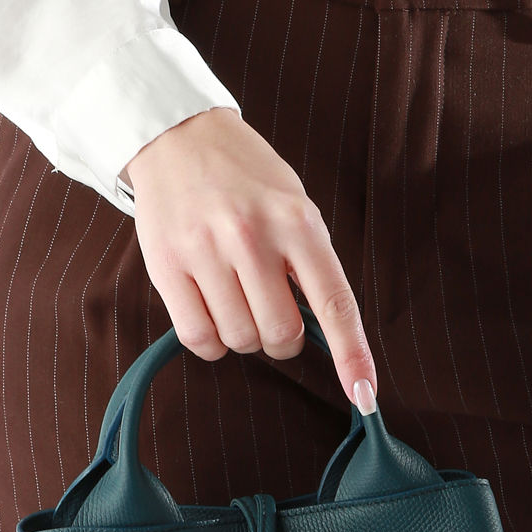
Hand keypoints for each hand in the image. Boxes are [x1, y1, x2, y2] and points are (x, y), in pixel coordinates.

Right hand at [121, 108, 378, 412]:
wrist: (178, 137)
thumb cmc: (246, 179)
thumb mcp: (293, 205)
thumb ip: (310, 263)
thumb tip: (325, 333)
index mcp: (298, 222)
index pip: (335, 304)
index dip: (352, 355)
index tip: (364, 395)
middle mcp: (253, 237)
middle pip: (281, 334)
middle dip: (282, 340)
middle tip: (271, 311)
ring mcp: (206, 252)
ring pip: (240, 340)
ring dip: (245, 336)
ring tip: (237, 298)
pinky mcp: (166, 267)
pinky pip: (199, 338)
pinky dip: (212, 342)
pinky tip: (212, 313)